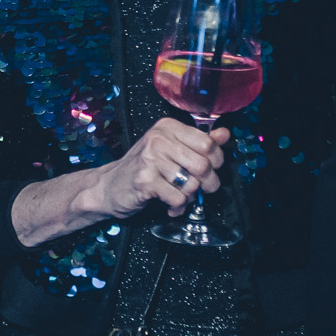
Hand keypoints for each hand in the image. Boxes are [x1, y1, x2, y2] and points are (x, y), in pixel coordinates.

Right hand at [82, 118, 225, 222]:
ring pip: (192, 184)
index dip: (217, 160)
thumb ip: (198, 142)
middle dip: (208, 182)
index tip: (212, 168)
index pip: (208, 142)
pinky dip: (178, 206)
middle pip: (203, 164)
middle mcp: (158, 139)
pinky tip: (171, 205)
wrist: (110, 187)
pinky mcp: (145, 181)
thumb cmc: (143, 168)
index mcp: (167, 128)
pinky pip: (178, 198)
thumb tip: (225, 134)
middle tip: (202, 188)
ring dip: (190, 196)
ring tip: (180, 195)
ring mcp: (150, 160)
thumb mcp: (170, 149)